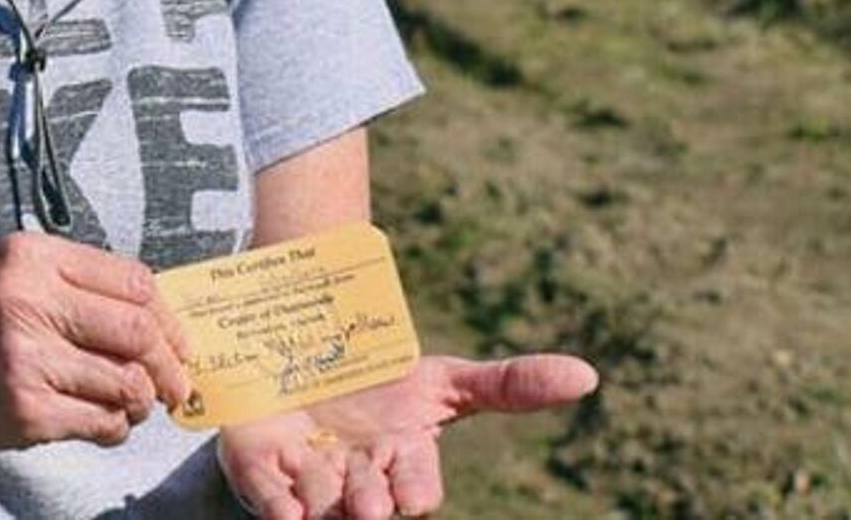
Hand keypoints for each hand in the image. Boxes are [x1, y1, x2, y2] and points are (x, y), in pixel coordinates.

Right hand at [0, 231, 193, 461]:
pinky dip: (114, 427)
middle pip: (138, 331)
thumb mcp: (6, 281)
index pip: (132, 280)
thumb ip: (73, 288)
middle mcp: (29, 301)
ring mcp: (27, 359)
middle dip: (169, 363)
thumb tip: (157, 318)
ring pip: (125, 382)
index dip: (168, 316)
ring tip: (133, 404)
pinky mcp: (24, 412)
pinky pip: (100, 422)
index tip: (180, 341)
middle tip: (176, 383)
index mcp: (31, 257)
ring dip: (141, 400)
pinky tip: (102, 423)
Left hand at [215, 352, 597, 518]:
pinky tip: (283, 509)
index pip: (416, 489)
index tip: (407, 494)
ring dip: (320, 492)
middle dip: (368, 503)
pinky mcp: (261, 471)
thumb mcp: (445, 377)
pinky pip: (265, 498)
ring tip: (317, 464)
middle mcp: (356, 483)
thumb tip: (589, 376)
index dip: (411, 490)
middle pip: (368, 506)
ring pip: (318, 503)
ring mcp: (307, 480)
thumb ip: (510, 384)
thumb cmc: (385, 376)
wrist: (310, 347)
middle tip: (366, 500)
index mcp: (403, 464)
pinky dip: (274, 503)